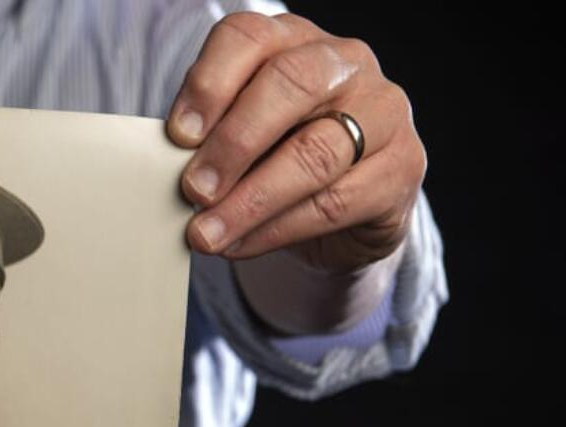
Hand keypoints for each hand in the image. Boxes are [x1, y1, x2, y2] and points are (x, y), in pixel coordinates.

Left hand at [167, 12, 426, 276]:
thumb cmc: (274, 157)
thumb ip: (207, 139)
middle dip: (233, 143)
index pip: (247, 37)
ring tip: (206, 233)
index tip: (177, 136)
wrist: (342, 207)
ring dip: (250, 201)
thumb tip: (167, 169)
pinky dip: (277, 230)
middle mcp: (343, 62)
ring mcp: (382, 111)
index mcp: (290, 40)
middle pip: (290, 84)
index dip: (208, 84)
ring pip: (315, 153)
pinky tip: (240, 245)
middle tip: (193, 191)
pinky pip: (334, 202)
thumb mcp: (237, 136)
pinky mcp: (401, 167)